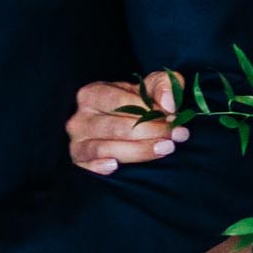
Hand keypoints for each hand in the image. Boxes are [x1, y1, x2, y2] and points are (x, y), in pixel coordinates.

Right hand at [67, 71, 187, 174]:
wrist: (121, 123)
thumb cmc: (135, 103)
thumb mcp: (150, 87)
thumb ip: (164, 85)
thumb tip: (169, 104)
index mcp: (92, 94)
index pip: (121, 103)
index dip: (150, 112)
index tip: (173, 119)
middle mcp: (80, 118)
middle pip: (117, 128)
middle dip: (151, 132)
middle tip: (175, 136)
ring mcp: (77, 141)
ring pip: (106, 148)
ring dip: (139, 150)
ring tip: (165, 148)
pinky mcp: (79, 161)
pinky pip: (88, 166)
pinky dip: (101, 167)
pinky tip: (118, 167)